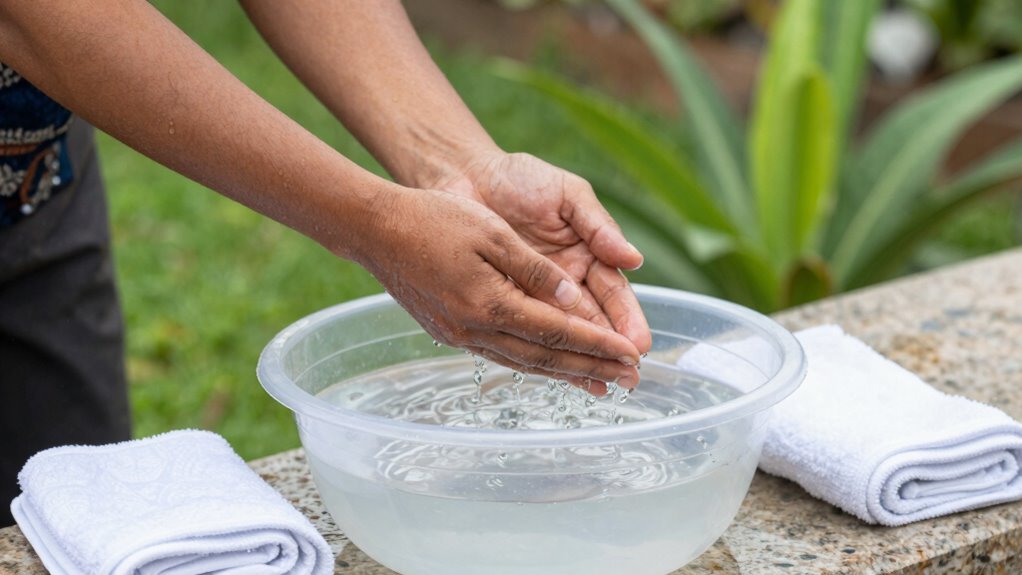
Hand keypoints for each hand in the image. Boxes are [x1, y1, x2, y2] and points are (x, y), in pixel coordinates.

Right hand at [350, 185, 641, 390]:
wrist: (376, 230)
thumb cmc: (435, 219)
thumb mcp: (493, 233)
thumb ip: (536, 271)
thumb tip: (574, 300)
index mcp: (492, 304)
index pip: (559, 331)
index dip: (599, 344)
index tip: (632, 354)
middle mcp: (477, 330)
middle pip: (546, 357)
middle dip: (591, 368)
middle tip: (630, 380)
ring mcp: (460, 336)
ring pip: (524, 362)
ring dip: (564, 374)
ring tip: (598, 383)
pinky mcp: (450, 333)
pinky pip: (501, 355)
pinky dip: (532, 363)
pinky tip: (549, 367)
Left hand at [431, 152, 651, 355]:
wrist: (468, 177)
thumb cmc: (521, 179)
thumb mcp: (568, 195)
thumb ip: (598, 226)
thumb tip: (634, 259)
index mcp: (588, 256)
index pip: (613, 294)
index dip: (626, 319)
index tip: (637, 343)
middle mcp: (566, 282)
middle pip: (594, 321)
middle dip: (612, 348)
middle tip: (629, 375)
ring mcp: (535, 295)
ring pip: (562, 332)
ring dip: (582, 358)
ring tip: (601, 383)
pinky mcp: (505, 302)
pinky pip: (525, 331)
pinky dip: (539, 352)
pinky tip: (556, 373)